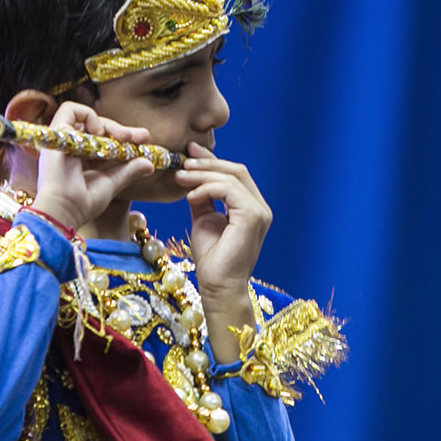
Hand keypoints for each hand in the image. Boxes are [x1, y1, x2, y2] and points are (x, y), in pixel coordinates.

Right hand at [28, 102, 154, 231]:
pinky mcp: (56, 133)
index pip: (102, 140)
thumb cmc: (83, 202)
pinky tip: (100, 131)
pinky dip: (88, 115)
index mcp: (79, 159)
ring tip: (122, 137)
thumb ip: (128, 170)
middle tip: (140, 137)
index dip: (123, 136)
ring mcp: (62, 139)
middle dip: (121, 129)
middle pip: (96, 127)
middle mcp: (69, 147)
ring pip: (84, 117)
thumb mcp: (112, 182)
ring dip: (108, 123)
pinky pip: (69, 109)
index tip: (143, 140)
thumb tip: (150, 164)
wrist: (65, 210)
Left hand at [174, 143, 270, 302]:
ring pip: (231, 177)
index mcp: (251, 207)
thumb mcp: (204, 219)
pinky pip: (228, 190)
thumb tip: (192, 175)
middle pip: (236, 170)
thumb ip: (202, 197)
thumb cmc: (212, 259)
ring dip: (202, 174)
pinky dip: (207, 188)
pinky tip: (190, 195)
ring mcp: (259, 211)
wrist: (218, 286)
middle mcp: (260, 207)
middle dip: (207, 162)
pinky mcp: (252, 217)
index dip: (212, 161)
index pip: (234, 175)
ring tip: (180, 177)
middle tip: (183, 161)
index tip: (188, 154)